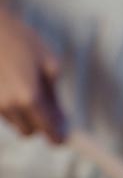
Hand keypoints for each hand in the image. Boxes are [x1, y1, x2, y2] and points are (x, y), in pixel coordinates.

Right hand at [0, 7, 64, 141]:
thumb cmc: (19, 39)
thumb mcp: (49, 63)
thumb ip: (55, 95)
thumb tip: (61, 117)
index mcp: (29, 97)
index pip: (47, 130)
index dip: (56, 137)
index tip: (60, 138)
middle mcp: (7, 104)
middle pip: (27, 132)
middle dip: (38, 124)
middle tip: (45, 109)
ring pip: (12, 122)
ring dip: (21, 114)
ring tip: (23, 86)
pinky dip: (6, 104)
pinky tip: (9, 84)